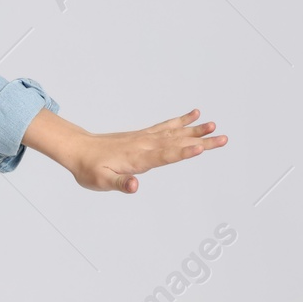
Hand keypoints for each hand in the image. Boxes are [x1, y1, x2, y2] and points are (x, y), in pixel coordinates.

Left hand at [66, 108, 226, 193]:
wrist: (78, 149)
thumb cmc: (89, 168)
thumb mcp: (101, 182)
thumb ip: (120, 184)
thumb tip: (134, 186)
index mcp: (137, 158)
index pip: (164, 155)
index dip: (183, 153)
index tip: (202, 147)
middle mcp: (144, 145)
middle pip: (176, 143)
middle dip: (200, 141)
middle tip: (223, 137)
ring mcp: (144, 138)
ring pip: (174, 133)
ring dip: (195, 130)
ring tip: (214, 125)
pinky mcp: (143, 135)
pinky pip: (165, 126)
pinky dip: (180, 121)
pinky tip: (194, 115)